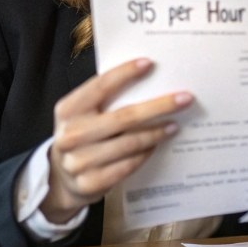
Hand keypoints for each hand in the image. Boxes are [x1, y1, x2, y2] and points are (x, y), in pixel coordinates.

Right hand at [41, 58, 190, 222]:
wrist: (62, 178)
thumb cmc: (81, 136)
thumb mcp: (82, 115)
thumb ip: (104, 100)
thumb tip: (147, 80)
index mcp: (68, 110)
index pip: (100, 86)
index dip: (125, 73)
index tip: (149, 63)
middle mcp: (71, 134)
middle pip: (124, 117)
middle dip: (159, 106)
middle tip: (185, 98)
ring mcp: (79, 161)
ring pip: (130, 143)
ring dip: (156, 133)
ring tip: (174, 125)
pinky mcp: (91, 182)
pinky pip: (128, 164)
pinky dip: (146, 153)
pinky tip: (156, 144)